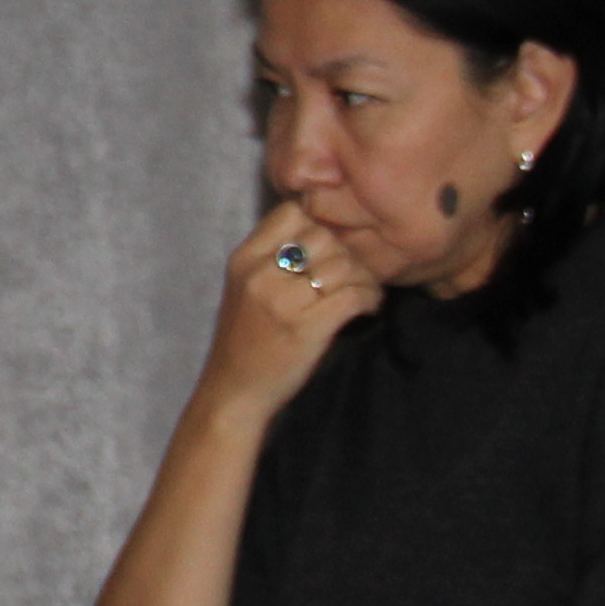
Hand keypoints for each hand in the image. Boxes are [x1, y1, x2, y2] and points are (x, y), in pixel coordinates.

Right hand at [192, 196, 382, 424]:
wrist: (234, 393)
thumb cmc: (246, 341)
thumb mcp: (246, 288)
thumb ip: (273, 256)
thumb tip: (325, 228)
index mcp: (243, 259)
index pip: (292, 212)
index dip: (317, 225)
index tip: (326, 251)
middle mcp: (259, 274)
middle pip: (324, 235)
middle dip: (346, 253)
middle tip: (352, 275)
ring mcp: (281, 301)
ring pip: (344, 263)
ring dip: (364, 277)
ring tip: (363, 293)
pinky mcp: (306, 327)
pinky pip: (354, 294)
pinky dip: (370, 299)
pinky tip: (367, 308)